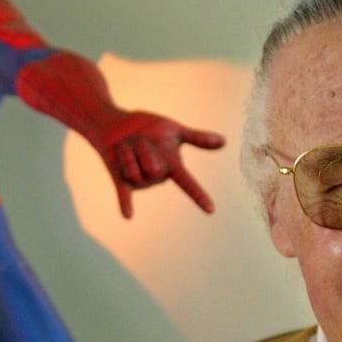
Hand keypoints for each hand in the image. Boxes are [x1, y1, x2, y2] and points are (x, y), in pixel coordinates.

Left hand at [97, 111, 225, 217]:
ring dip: (128, 152)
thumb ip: (197, 138)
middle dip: (143, 148)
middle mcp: (157, 177)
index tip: (211, 210)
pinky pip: (124, 194)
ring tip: (126, 145)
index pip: (188, 183)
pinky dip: (126, 204)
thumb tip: (224, 141)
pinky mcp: (122, 181)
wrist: (117, 125)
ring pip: (135, 173)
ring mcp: (139, 181)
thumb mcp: (174, 130)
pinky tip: (128, 216)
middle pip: (153, 168)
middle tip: (139, 139)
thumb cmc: (148, 128)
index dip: (199, 196)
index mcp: (172, 167)